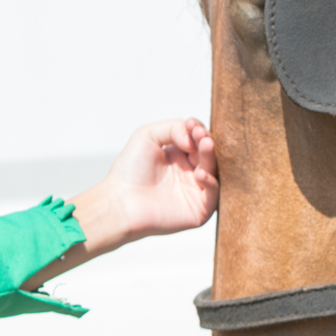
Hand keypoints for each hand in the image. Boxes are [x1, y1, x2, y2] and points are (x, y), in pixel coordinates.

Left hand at [23, 119, 217, 290]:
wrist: (120, 201)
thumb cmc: (129, 170)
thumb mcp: (148, 135)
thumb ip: (174, 127)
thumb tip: (194, 139)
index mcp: (180, 156)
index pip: (199, 140)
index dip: (199, 131)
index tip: (192, 125)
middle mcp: (190, 172)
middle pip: (209, 154)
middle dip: (207, 142)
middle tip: (201, 135)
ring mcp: (196, 191)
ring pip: (214, 171)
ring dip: (211, 157)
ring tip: (205, 145)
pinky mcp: (199, 210)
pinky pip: (213, 196)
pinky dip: (211, 182)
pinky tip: (200, 173)